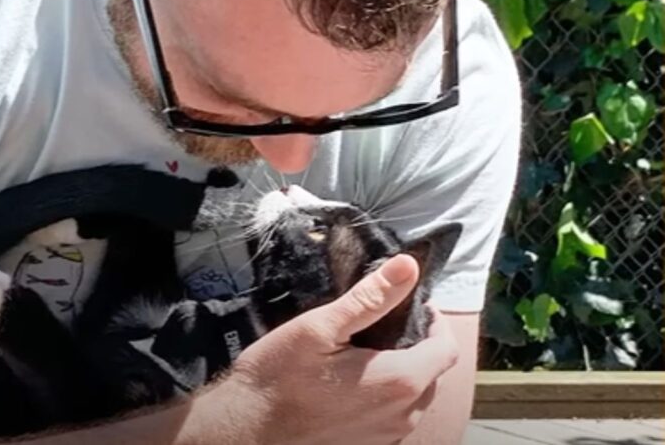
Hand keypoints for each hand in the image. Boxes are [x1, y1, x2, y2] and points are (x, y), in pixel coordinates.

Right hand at [191, 255, 458, 444]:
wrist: (246, 430)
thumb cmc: (279, 376)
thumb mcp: (322, 327)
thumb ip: (371, 298)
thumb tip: (408, 266)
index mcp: (400, 381)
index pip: (446, 348)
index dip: (434, 321)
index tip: (411, 304)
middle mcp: (403, 415)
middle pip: (433, 373)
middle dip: (419, 345)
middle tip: (385, 324)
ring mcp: (387, 437)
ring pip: (415, 398)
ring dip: (404, 372)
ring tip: (367, 351)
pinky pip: (395, 418)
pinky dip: (386, 397)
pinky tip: (352, 383)